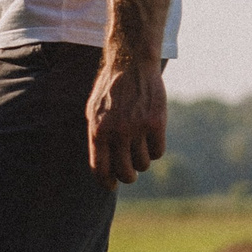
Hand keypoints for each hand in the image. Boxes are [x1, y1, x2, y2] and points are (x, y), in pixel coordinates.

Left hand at [86, 54, 167, 184]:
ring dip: (141, 161)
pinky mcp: (157, 123)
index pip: (100, 168)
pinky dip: (155, 150)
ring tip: (139, 149)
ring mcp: (138, 128)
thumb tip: (103, 168)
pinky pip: (158, 152)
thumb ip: (97, 138)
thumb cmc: (109, 91)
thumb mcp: (93, 112)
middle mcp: (117, 132)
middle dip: (127, 177)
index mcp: (98, 131)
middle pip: (125, 172)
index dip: (106, 182)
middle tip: (129, 174)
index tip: (111, 186)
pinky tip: (151, 140)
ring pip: (143, 164)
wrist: (131, 65)